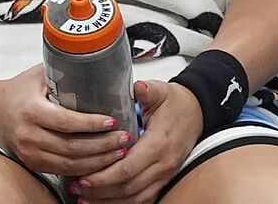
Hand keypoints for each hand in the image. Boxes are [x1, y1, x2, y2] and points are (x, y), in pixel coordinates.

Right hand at [0, 65, 129, 176]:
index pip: (66, 121)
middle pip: (71, 146)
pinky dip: (84, 169)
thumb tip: (100, 62)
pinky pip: (61, 170)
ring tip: (119, 151)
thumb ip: (65, 72)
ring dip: (97, 160)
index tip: (112, 121)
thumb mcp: (39, 74)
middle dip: (102, 145)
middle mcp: (29, 135)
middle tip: (125, 138)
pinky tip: (101, 163)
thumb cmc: (17, 89)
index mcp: (31, 111)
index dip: (91, 124)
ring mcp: (29, 152)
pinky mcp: (32, 163)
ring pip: (68, 163)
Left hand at [75, 80, 203, 203]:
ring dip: (109, 201)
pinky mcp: (165, 179)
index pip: (127, 168)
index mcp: (159, 143)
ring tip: (87, 198)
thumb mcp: (162, 92)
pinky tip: (107, 201)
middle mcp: (164, 163)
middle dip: (100, 191)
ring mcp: (166, 174)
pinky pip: (144, 199)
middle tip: (78, 187)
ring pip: (135, 198)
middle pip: (128, 187)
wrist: (199, 111)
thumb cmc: (178, 103)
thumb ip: (147, 90)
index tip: (83, 177)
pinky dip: (124, 203)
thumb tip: (136, 86)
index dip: (103, 177)